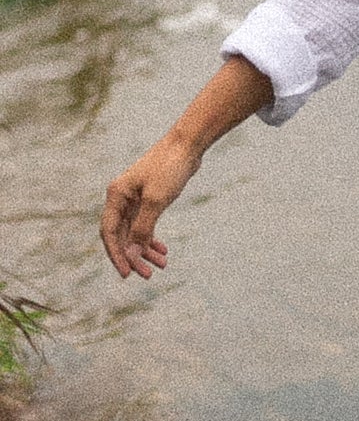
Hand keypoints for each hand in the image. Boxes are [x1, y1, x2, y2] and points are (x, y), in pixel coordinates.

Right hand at [101, 133, 201, 279]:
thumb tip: (132, 255)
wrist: (187, 145)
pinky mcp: (149, 198)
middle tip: (148, 275)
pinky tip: (163, 250)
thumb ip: (142, 229)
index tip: (128, 274)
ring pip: (136, 231)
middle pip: (123, 235)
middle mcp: (121, 198)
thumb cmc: (169, 169)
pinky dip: (152, 238)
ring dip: (146, 249)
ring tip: (162, 265)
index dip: (117, 255)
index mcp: (116, 196)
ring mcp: (135, 198)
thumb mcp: (155, 201)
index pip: (110, 232)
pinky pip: (146, 224)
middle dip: (134, 256)